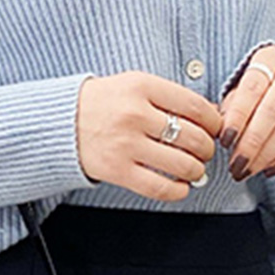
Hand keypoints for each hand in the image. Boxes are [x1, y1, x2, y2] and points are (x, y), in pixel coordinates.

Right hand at [75, 71, 221, 199]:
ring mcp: (126, 144)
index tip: (215, 128)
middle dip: (206, 148)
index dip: (214, 121)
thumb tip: (210, 116)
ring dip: (196, 170)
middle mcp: (134, 114)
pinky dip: (178, 190)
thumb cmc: (101, 103)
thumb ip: (168, 96)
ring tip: (193, 168)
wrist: (59, 121)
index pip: (196, 106)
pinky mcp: (117, 170)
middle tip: (204, 150)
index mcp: (141, 86)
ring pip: (182, 164)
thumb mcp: (133, 84)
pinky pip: (160, 187)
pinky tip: (180, 186)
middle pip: (193, 137)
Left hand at [218, 46, 274, 180]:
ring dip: (266, 156)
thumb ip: (232, 102)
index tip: (225, 140)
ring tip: (247, 170)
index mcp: (270, 59)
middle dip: (250, 144)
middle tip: (235, 165)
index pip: (252, 89)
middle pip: (272, 112)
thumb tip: (219, 131)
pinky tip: (272, 169)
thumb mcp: (246, 79)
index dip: (237, 117)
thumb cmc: (268, 79)